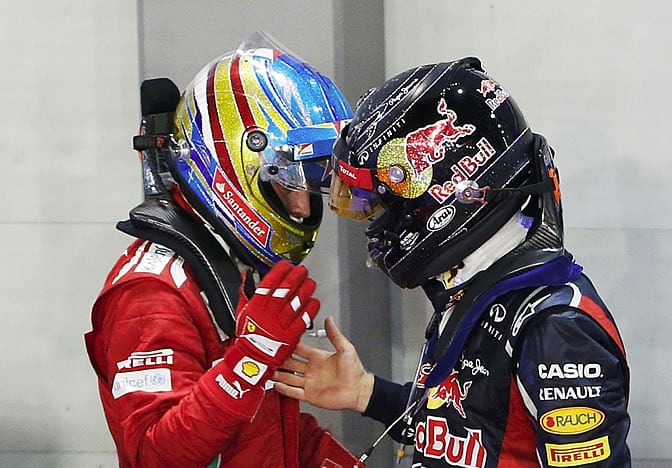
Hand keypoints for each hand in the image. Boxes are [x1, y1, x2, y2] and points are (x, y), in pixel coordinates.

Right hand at [224, 260, 319, 386]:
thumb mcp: (241, 312)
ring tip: (311, 283)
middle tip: (302, 270)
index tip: (286, 265)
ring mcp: (280, 324)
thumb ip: (246, 293)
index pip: (269, 283)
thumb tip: (246, 276)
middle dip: (295, 278)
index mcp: (256, 306)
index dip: (279, 272)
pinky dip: (309, 310)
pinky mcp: (290, 336)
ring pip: (295, 303)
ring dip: (305, 291)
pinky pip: (302, 320)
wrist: (250, 362)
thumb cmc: (246, 337)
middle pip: (285, 291)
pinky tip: (315, 302)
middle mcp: (268, 314)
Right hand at [273, 316, 373, 412]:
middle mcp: (312, 370)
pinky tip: (276, 385)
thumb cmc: (355, 370)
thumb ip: (335, 335)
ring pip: (289, 378)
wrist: (359, 390)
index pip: (299, 350)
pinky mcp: (310, 395)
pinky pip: (294, 392)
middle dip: (280, 360)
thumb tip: (329, 320)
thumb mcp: (345, 349)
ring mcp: (310, 383)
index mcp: (318, 358)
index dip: (290, 346)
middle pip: (291, 364)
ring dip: (279, 374)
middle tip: (268, 356)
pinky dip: (284, 389)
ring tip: (267, 371)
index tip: (279, 341)